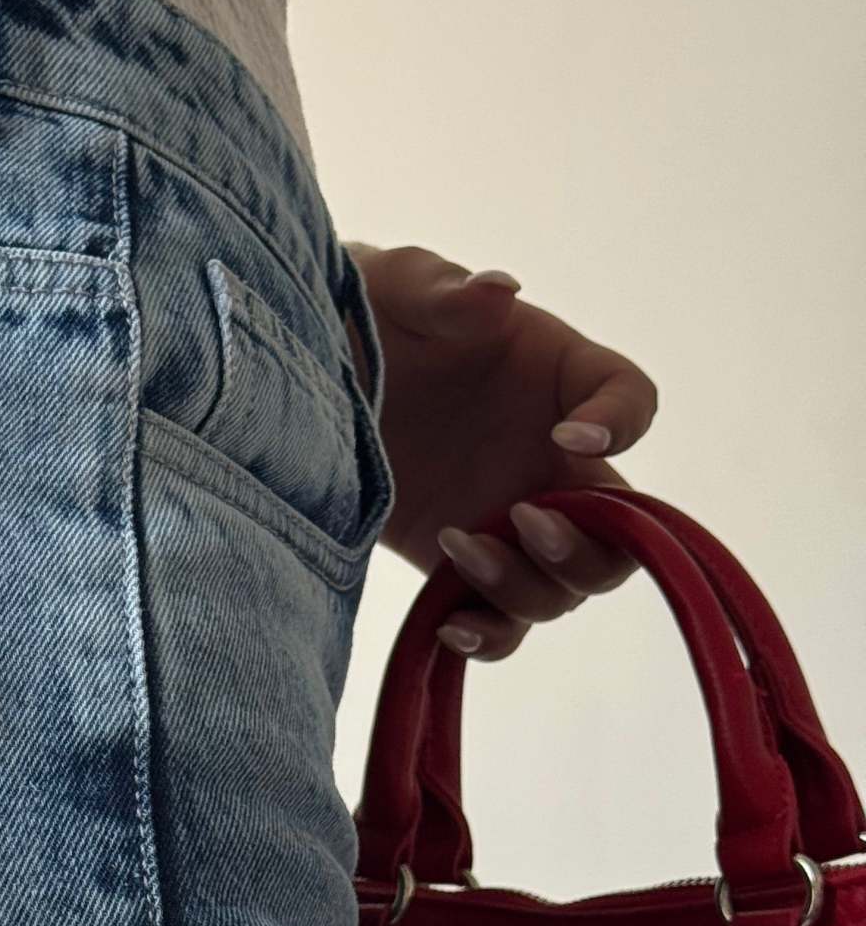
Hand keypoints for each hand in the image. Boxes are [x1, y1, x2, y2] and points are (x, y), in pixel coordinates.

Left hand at [346, 241, 660, 659]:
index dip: (621, 424)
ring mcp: (508, 514)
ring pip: (566, 585)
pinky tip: (447, 626)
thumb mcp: (394, 288)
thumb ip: (445, 292)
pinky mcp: (458, 562)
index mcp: (555, 374)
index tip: (569, 435)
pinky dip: (489, 638)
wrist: (294, 378)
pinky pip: (503, 622)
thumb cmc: (360, 311)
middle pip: (623, 524)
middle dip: (592, 540)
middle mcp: (548, 454)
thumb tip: (496, 293)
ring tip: (457, 545)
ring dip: (529, 586)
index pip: (630, 399)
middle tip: (524, 520)